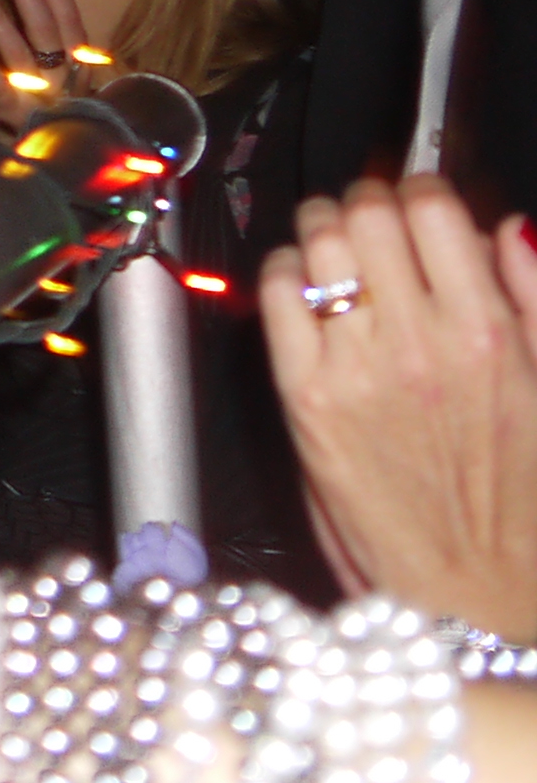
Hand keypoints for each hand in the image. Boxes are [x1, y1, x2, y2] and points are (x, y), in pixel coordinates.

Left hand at [0, 0, 97, 139]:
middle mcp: (65, 83)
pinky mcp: (17, 120)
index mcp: (78, 70)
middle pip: (50, 35)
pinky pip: (0, 88)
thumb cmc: (49, 115)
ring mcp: (42, 102)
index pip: (71, 24)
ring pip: (23, 57)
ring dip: (1, 24)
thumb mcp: (56, 80)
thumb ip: (46, 45)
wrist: (51, 172)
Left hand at [259, 175, 536, 637]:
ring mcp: (354, 367)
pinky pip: (275, 292)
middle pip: (366, 211)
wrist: (475, 596)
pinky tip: (306, 291)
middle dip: (368, 203)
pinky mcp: (303, 397)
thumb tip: (510, 228)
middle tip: (374, 221)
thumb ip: (536, 298)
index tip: (419, 201)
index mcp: (488, 334)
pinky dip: (285, 273)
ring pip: (315, 240)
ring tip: (339, 251)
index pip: (432, 207)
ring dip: (324, 230)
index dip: (421, 190)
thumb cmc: (523, 505)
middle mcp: (417, 343)